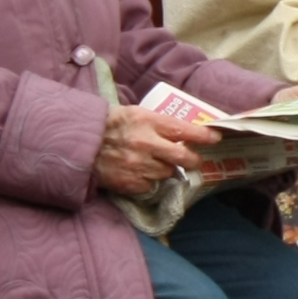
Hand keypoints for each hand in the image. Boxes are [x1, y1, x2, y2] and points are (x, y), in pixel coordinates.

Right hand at [95, 103, 215, 197]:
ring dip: (165, 169)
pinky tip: (139, 171)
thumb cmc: (113, 124)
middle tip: (194, 160)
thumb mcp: (137, 114)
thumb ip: (162, 123)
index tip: (215, 138)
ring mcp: (138, 165)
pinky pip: (151, 185)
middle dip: (193, 160)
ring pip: (167, 173)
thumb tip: (190, 132)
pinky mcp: (130, 182)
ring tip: (152, 161)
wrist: (82, 142)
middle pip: (183, 158)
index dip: (203, 136)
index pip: (184, 130)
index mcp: (148, 122)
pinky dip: (149, 180)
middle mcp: (146, 144)